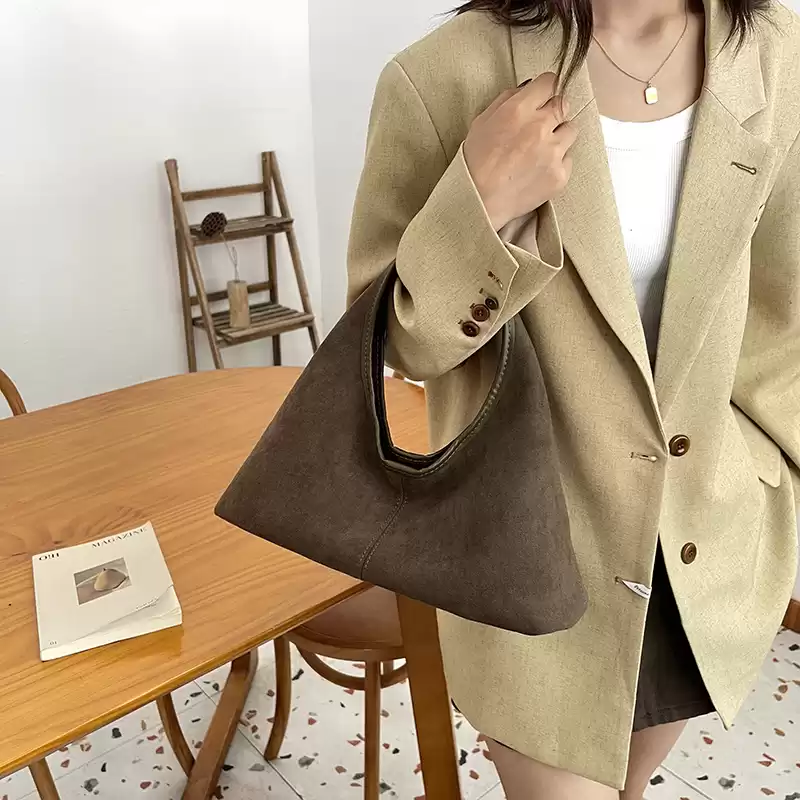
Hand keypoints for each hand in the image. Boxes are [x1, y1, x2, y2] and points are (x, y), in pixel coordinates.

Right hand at [464, 73, 576, 230]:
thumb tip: (527, 88)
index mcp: (519, 109)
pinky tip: (539, 170)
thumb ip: (506, 100)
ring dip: (558, 136)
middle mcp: (540, 127)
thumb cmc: (475, 163)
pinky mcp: (560, 174)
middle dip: (552, 112)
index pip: (550, 82)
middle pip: (563, 104)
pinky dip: (557, 162)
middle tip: (537, 127)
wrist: (479, 201)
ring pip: (571, 130)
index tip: (542, 96)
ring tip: (539, 150)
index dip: (545, 88)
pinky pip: (568, 159)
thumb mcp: (482, 122)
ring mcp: (553, 152)